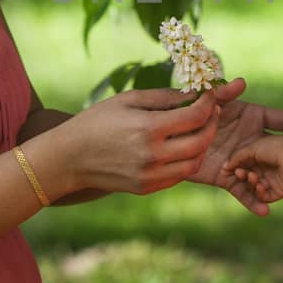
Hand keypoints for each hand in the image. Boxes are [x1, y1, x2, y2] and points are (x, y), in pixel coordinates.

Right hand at [41, 88, 220, 197]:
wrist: (69, 158)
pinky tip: (184, 146)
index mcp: (148, 128)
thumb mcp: (128, 99)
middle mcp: (153, 155)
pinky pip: (179, 176)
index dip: (209, 104)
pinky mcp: (147, 188)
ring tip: (200, 129)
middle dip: (213, 123)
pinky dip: (189, 160)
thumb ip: (164, 97)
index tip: (210, 95)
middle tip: (212, 111)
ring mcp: (150, 175)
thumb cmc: (97, 121)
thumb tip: (194, 94)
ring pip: (195, 163)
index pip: (196, 117)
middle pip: (202, 141)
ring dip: (204, 145)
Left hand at [190, 78, 282, 214]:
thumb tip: (241, 82)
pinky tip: (264, 211)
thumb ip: (223, 92)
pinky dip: (253, 202)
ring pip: (268, 175)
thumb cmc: (192, 109)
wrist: (169, 136)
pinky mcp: (227, 178)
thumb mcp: (208, 100)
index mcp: (254, 117)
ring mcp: (243, 160)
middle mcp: (253, 140)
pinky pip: (243, 192)